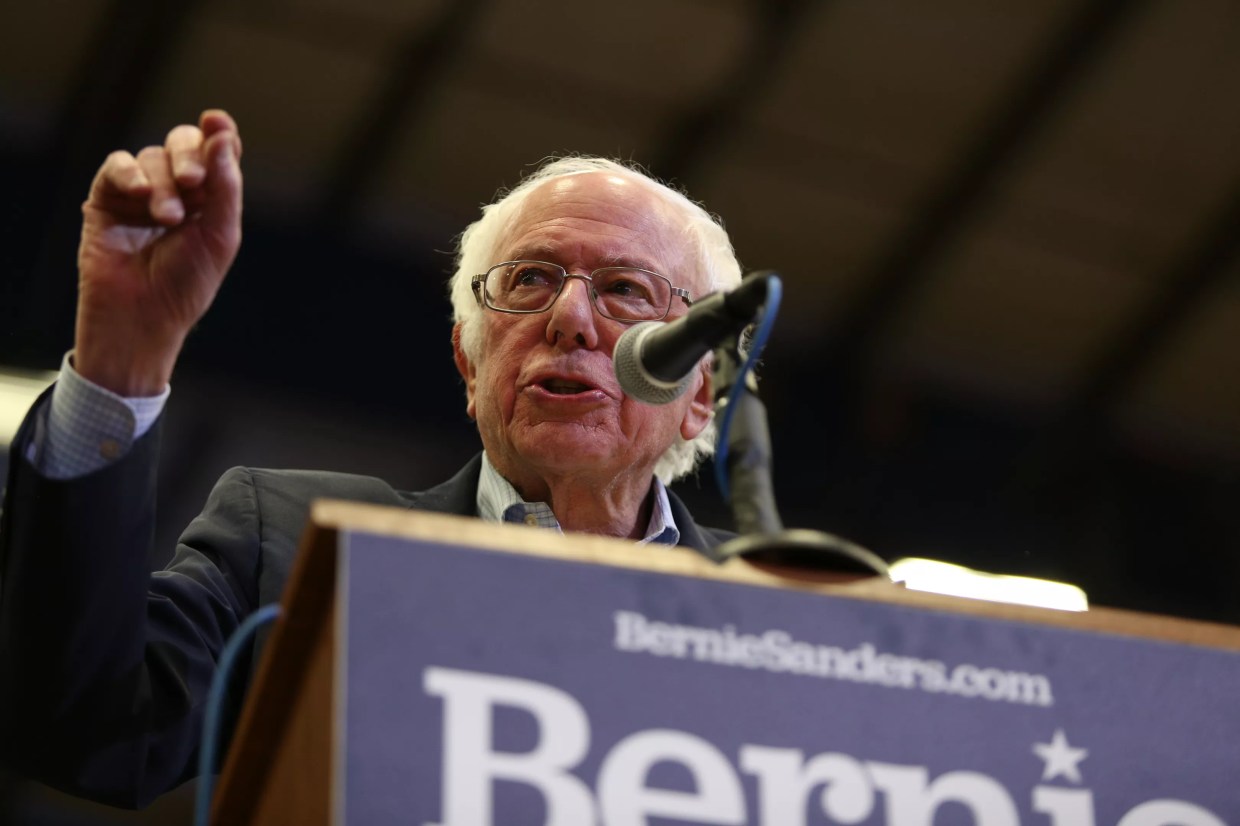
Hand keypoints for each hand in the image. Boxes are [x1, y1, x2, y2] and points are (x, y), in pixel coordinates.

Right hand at [74, 109, 242, 395]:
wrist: (142, 315)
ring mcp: (140, 194)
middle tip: (192, 182)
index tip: (216, 122)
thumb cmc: (187, 284)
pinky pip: (116, 166)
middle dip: (188, 157)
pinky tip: (138, 194)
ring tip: (167, 218)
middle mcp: (176, 191)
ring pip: (151, 156)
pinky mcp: (107, 199)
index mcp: (209, 199)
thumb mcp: (220, 235)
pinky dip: (129, 173)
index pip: (215, 152)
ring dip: (161, 183)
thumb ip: (225, 185)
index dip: (217, 134)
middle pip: (182, 144)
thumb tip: (224, 134)